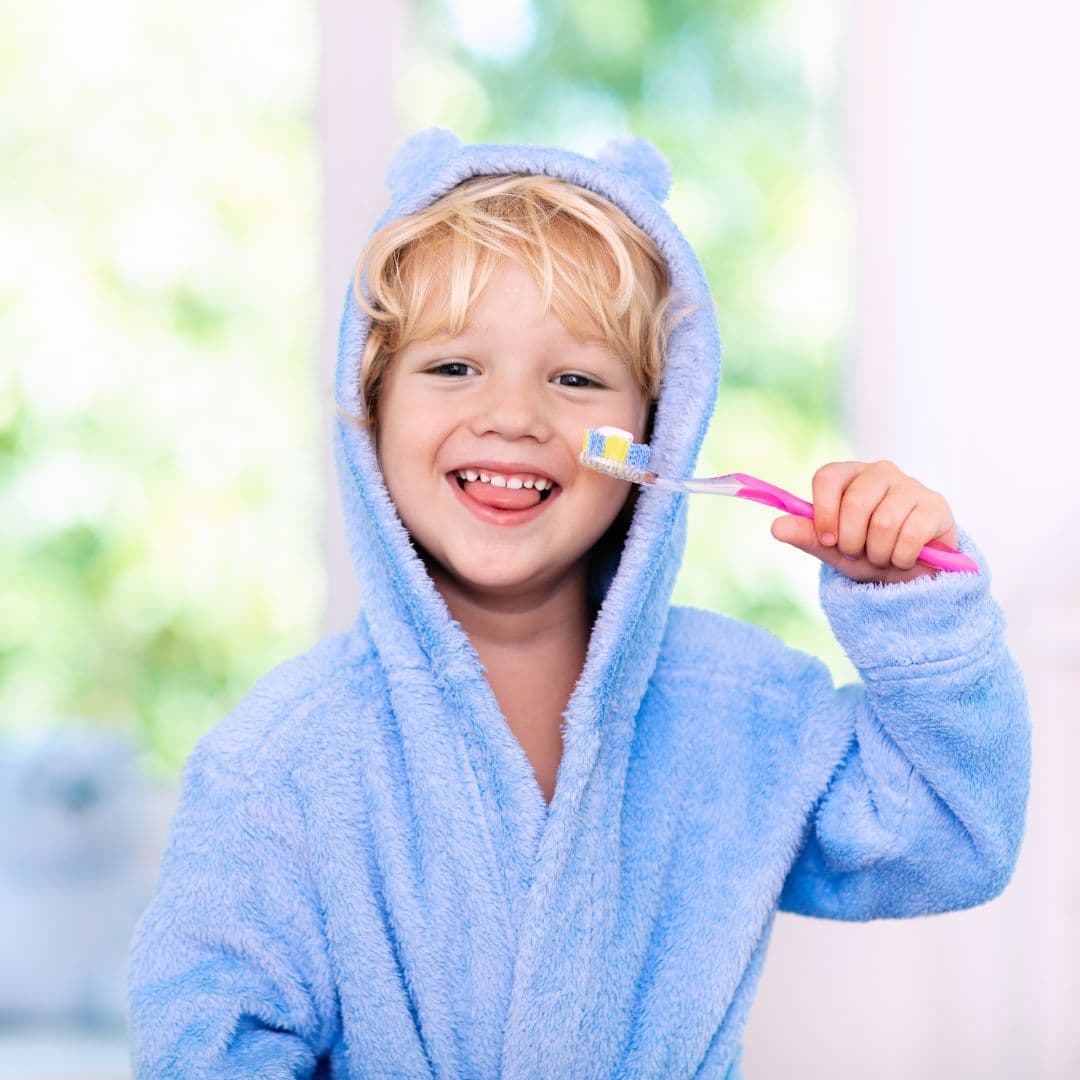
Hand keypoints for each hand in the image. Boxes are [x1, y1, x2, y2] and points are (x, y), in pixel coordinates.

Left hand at [770, 460, 959, 583]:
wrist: (909, 573)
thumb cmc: (866, 552)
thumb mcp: (831, 548)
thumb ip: (806, 535)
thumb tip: (775, 527)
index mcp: (849, 475)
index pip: (827, 477)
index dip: (824, 513)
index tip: (828, 540)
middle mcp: (880, 472)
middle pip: (856, 502)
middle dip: (852, 540)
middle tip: (858, 551)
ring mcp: (911, 486)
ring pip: (883, 522)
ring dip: (877, 553)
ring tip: (881, 556)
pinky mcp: (936, 506)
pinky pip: (910, 535)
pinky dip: (901, 557)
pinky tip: (904, 558)